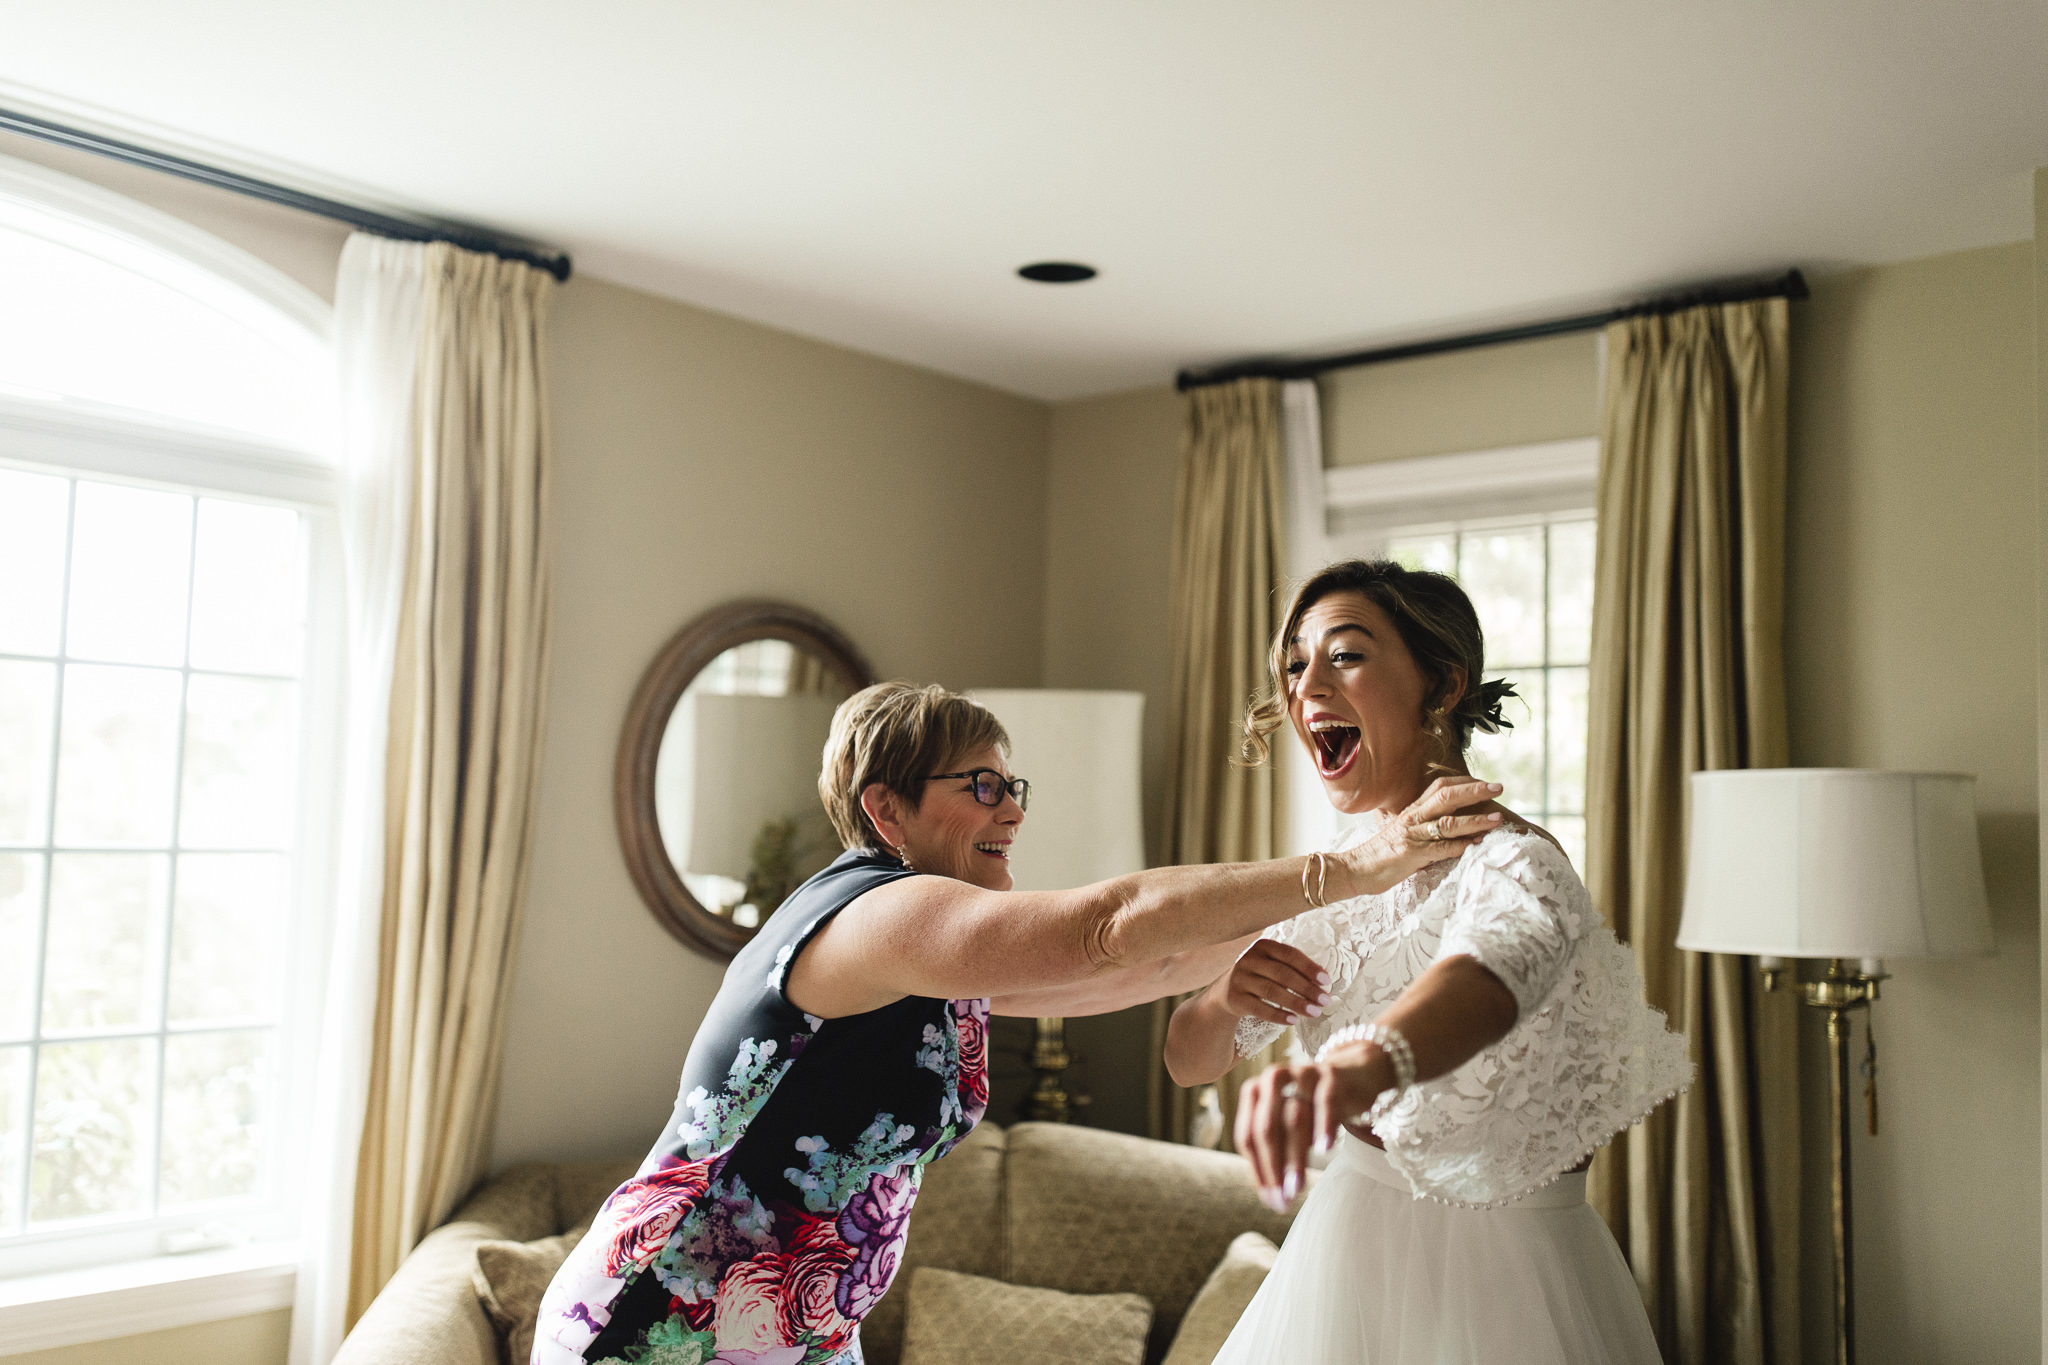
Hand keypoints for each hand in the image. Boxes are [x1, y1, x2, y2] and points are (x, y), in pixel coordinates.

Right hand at [1214, 939, 1330, 1027]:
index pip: (1289, 954)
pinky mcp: (1235, 998)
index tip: (1327, 981)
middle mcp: (1249, 959)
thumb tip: (1323, 982)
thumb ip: (1295, 969)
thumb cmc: (1261, 976)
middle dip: (1307, 988)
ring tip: (1315, 1012)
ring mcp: (1240, 978)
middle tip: (1325, 1001)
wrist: (1227, 990)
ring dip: (1297, 1003)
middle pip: (1282, 974)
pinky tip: (1294, 1021)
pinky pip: (1260, 1009)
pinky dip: (1279, 1016)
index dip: (1309, 967)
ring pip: (1272, 992)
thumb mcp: (1274, 965)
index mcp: (1262, 946)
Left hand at [1233, 1048, 1388, 1211]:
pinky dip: (1324, 1126)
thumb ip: (1277, 1155)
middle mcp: (1273, 1080)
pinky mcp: (1331, 1074)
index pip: (1247, 1136)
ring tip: (1298, 1187)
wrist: (1354, 1076)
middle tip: (1284, 1200)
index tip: (1271, 1201)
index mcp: (1254, 1092)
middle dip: (1273, 1167)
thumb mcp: (1290, 1127)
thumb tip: (1272, 1200)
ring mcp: (1301, 1074)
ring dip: (1295, 1157)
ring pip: (1294, 1118)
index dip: (1258, 1171)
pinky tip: (1324, 1149)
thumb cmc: (1314, 1108)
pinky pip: (1325, 1101)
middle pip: (1267, 1129)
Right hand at [1332, 777, 1503, 898]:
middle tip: (1498, 788)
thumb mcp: (1400, 833)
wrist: (1354, 869)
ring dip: (1475, 819)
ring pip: (1448, 822)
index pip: (1440, 786)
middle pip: (1446, 796)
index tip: (1484, 783)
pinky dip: (1461, 845)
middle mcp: (1413, 818)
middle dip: (1474, 791)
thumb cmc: (1379, 854)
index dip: (1464, 782)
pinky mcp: (1412, 854)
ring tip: (1497, 817)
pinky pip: (1441, 848)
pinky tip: (1477, 845)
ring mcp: (1412, 835)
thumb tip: (1438, 825)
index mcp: (1411, 811)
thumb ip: (1419, 826)